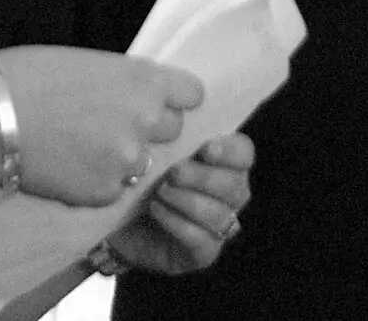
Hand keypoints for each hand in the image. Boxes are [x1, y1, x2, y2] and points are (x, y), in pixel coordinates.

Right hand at [0, 46, 203, 206]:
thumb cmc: (29, 77)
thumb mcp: (90, 63)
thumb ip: (125, 81)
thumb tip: (141, 94)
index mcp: (145, 80)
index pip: (193, 94)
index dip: (175, 98)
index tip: (158, 101)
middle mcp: (147, 120)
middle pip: (172, 130)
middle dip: (148, 129)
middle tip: (108, 124)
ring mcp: (128, 160)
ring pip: (143, 163)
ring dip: (122, 158)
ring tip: (80, 147)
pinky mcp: (105, 192)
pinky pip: (114, 189)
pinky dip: (96, 182)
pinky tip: (67, 167)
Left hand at [108, 134, 254, 274]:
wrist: (122, 223)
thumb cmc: (145, 181)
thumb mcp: (159, 154)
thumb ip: (175, 140)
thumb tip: (174, 115)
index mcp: (225, 165)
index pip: (244, 153)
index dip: (230, 151)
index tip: (205, 149)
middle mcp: (230, 196)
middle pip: (235, 186)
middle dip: (203, 178)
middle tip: (174, 173)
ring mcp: (220, 228)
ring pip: (219, 214)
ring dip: (187, 201)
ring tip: (160, 192)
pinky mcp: (204, 253)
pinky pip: (200, 239)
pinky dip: (177, 223)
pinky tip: (156, 210)